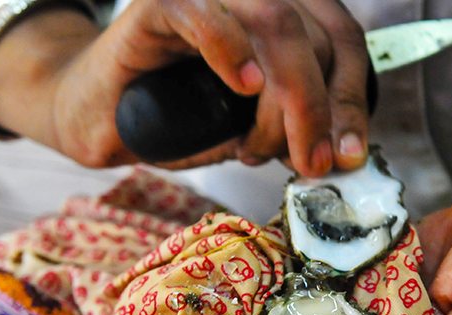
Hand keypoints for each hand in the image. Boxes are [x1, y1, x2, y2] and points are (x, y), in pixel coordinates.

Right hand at [0, 0, 371, 175]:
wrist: (98, 119)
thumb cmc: (172, 120)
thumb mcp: (248, 130)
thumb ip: (292, 127)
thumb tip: (339, 151)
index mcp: (282, 19)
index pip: (341, 41)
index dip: (352, 97)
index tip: (349, 153)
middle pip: (315, 36)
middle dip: (320, 109)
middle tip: (311, 162)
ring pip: (276, 23)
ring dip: (286, 95)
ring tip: (261, 147)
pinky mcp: (160, 4)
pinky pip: (204, 15)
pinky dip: (230, 50)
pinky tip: (243, 87)